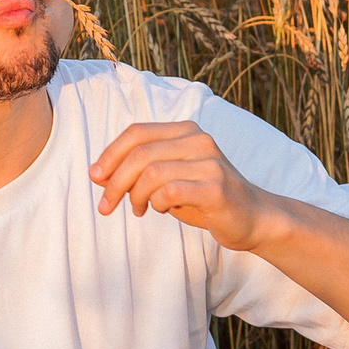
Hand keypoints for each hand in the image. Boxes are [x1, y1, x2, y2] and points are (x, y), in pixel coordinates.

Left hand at [89, 120, 275, 249]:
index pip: (136, 132)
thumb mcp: (169, 179)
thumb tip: (98, 174)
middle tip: (106, 205)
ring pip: (151, 173)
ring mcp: (209, 162)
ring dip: (135, 196)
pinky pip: (169, 192)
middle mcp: (198, 140)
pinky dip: (155, 203)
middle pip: (140, 154)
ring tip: (138, 209)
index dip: (110, 154)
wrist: (252, 218)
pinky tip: (160, 210)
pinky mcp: (215, 187)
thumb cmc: (205, 198)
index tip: (95, 177)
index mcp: (185, 131)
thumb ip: (138, 172)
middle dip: (115, 182)